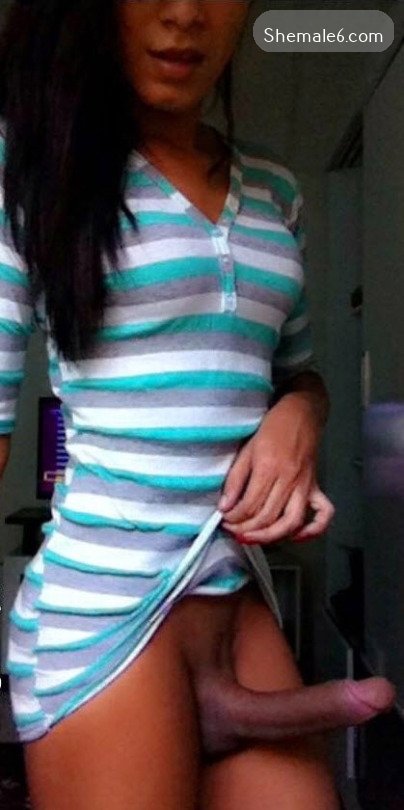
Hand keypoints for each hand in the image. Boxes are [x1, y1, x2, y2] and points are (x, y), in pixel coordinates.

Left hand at [218, 393, 334, 543]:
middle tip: (233, 532)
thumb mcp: (247, 448)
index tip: (224, 521)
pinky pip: (322, 514)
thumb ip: (235, 479)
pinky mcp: (316, 487)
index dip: (234, 518)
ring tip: (254, 539)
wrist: (302, 412)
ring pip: (291, 522)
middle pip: (267, 517)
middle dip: (247, 530)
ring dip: (271, 537)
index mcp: (268, 468)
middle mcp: (288, 480)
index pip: (249, 505)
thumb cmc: (272, 428)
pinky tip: (296, 536)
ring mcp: (305, 485)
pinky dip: (313, 530)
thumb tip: (225, 507)